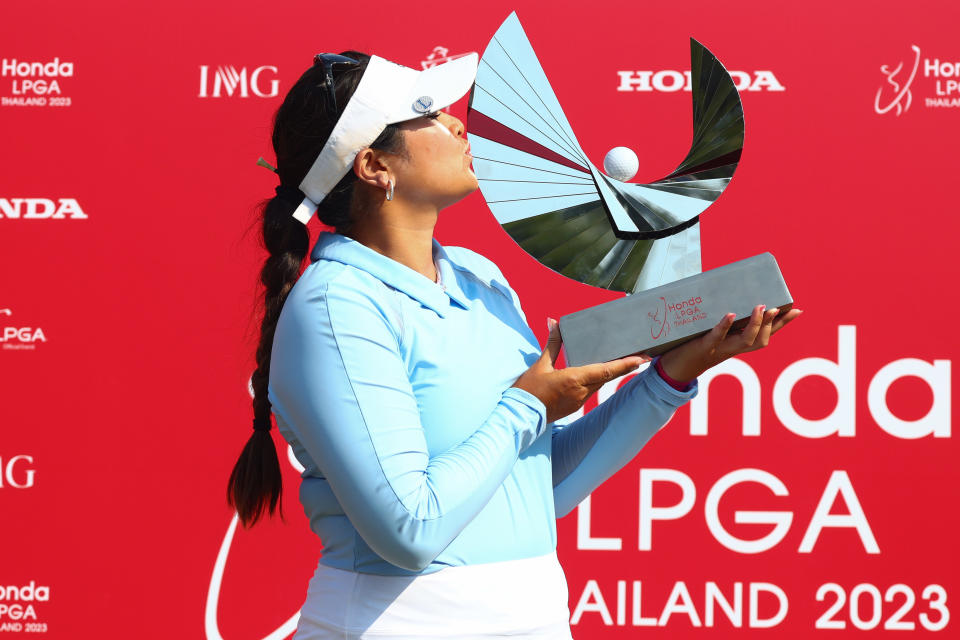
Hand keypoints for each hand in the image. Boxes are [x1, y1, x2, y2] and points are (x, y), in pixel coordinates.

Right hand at [512, 318, 648, 422]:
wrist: (520, 415)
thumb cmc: (529, 390)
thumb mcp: (540, 364)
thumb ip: (552, 344)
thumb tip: (554, 323)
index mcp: (574, 379)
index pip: (606, 370)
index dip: (626, 364)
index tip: (642, 358)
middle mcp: (581, 392)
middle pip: (607, 377)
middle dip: (624, 366)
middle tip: (639, 356)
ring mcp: (579, 401)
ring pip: (600, 384)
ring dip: (611, 373)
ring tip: (622, 362)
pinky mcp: (574, 406)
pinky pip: (590, 391)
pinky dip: (597, 381)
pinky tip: (598, 374)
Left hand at [656, 305, 802, 383]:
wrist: (674, 369)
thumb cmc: (692, 346)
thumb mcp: (712, 332)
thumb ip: (722, 319)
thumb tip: (727, 292)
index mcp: (738, 344)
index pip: (766, 334)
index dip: (782, 324)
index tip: (797, 310)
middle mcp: (733, 349)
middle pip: (761, 340)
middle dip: (772, 324)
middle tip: (777, 308)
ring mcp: (720, 348)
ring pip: (746, 341)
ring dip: (755, 325)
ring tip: (760, 307)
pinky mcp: (704, 346)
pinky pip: (717, 336)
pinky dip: (724, 326)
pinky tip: (730, 315)